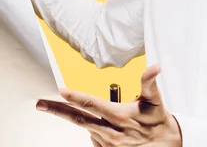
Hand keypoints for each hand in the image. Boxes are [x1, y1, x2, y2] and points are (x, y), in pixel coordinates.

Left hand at [36, 65, 181, 146]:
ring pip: (86, 127)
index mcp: (120, 116)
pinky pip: (94, 138)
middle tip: (40, 104)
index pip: (92, 104)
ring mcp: (108, 145)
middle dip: (57, 110)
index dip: (75, 97)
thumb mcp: (156, 101)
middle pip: (78, 119)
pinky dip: (94, 130)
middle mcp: (110, 132)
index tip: (61, 90)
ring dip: (82, 118)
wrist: (166, 146)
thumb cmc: (159, 122)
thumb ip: (149, 83)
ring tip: (92, 113)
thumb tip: (155, 67)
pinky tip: (104, 126)